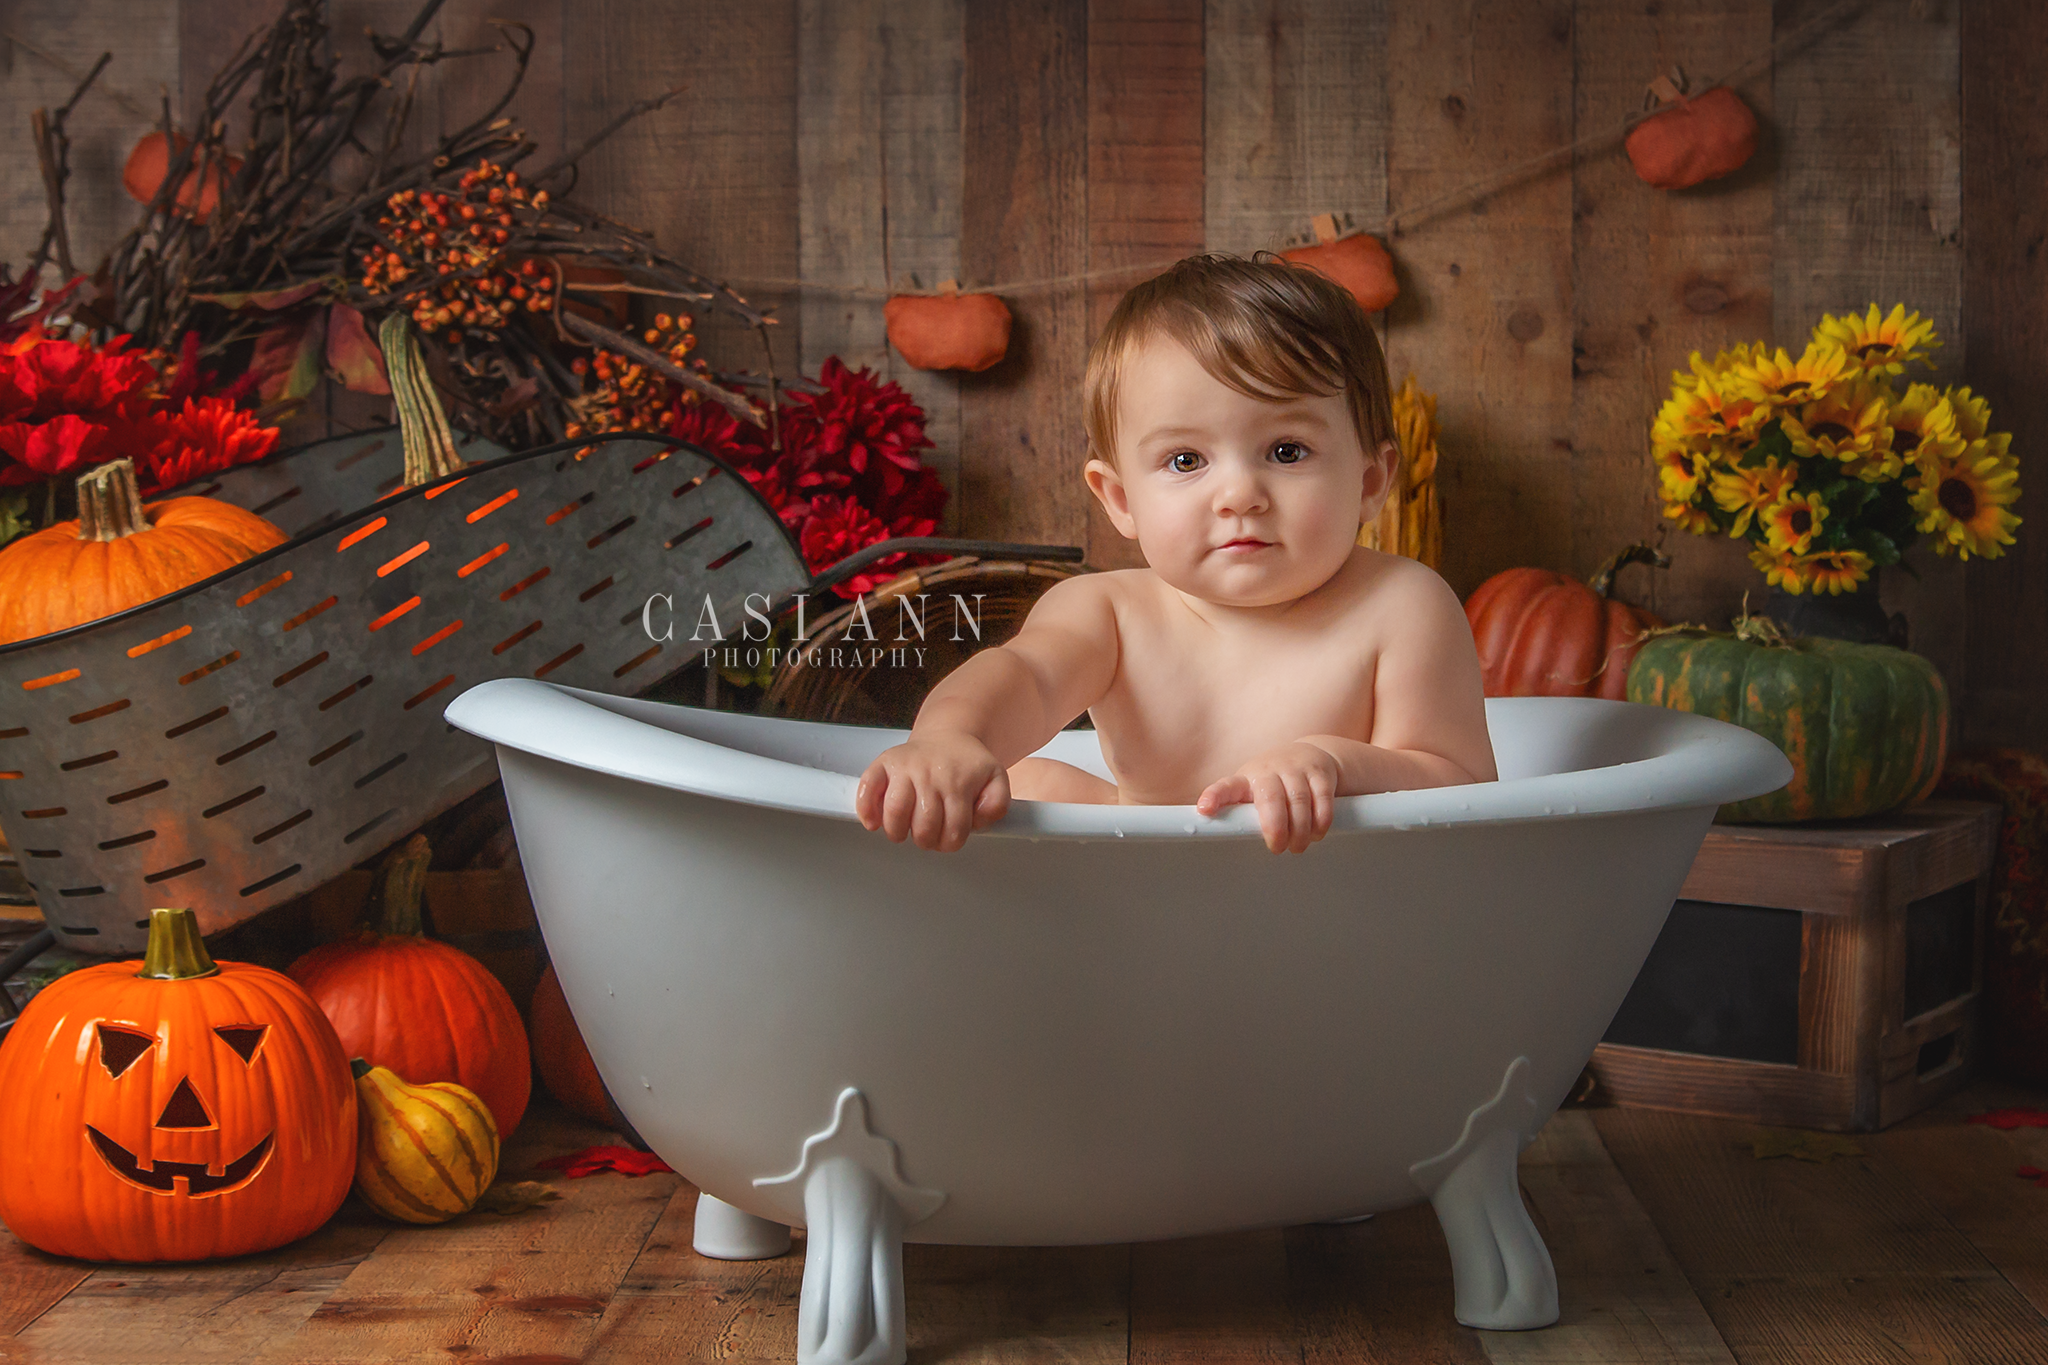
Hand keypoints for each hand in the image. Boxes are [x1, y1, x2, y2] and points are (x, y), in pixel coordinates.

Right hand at [856, 732, 1009, 851]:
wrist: (949, 734)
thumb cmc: (968, 764)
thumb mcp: (996, 779)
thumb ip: (997, 804)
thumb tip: (978, 820)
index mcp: (957, 783)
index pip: (953, 830)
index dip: (950, 842)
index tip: (948, 839)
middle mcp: (929, 774)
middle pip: (923, 826)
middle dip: (926, 840)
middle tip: (927, 836)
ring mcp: (904, 768)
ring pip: (895, 811)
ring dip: (897, 831)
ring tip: (903, 831)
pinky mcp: (884, 763)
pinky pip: (867, 788)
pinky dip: (866, 809)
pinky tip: (873, 822)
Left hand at [1195, 741, 1340, 853]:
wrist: (1311, 755)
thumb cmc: (1275, 783)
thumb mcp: (1254, 792)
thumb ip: (1244, 814)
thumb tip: (1231, 845)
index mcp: (1247, 779)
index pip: (1226, 787)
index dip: (1214, 797)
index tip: (1204, 810)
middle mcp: (1269, 770)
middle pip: (1270, 798)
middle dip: (1275, 828)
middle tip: (1278, 848)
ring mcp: (1295, 769)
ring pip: (1298, 800)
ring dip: (1300, 829)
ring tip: (1298, 846)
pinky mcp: (1319, 772)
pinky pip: (1321, 798)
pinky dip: (1320, 820)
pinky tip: (1317, 833)